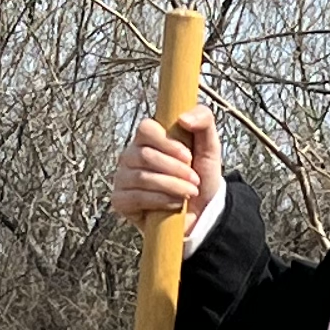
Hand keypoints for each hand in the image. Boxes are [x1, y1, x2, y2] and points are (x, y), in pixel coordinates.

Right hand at [108, 108, 221, 231]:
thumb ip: (204, 119)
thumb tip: (183, 118)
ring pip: (142, 177)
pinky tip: (175, 204)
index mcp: (147, 138)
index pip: (146, 129)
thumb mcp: (210, 145)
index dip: (168, 143)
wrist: (202, 211)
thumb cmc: (200, 175)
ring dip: (172, 186)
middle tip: (194, 180)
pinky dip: (161, 201)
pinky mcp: (120, 200)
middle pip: (145, 155)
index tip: (188, 156)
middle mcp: (130, 155)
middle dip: (176, 170)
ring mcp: (123, 178)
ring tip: (190, 193)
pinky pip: (136, 197)